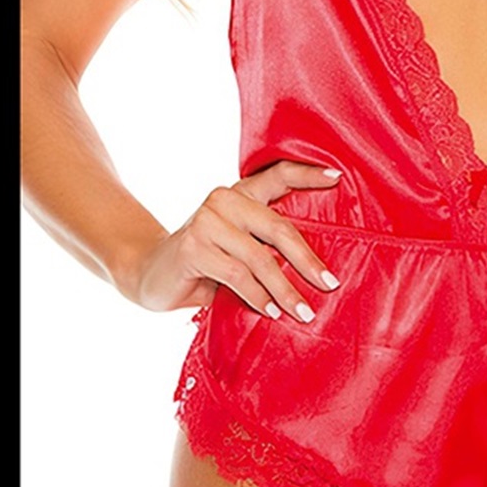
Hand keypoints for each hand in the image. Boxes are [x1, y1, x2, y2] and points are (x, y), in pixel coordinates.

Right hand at [126, 159, 343, 320]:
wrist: (148, 274)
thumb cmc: (204, 265)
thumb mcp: (238, 250)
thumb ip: (266, 248)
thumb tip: (317, 270)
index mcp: (239, 194)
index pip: (278, 175)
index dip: (308, 175)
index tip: (338, 179)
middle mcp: (224, 200)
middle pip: (278, 227)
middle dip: (307, 260)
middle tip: (329, 284)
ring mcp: (206, 221)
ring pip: (260, 258)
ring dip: (285, 290)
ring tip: (304, 312)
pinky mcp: (193, 246)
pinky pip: (238, 275)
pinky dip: (258, 297)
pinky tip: (272, 312)